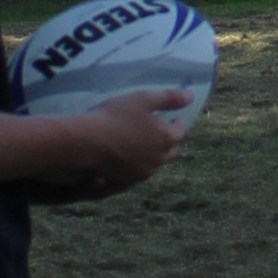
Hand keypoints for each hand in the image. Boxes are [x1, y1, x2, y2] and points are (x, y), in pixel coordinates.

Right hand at [43, 87, 193, 199]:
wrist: (86, 144)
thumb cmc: (115, 116)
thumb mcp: (143, 99)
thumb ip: (169, 97)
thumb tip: (191, 96)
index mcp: (166, 139)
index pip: (181, 131)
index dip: (177, 122)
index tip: (173, 117)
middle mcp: (159, 159)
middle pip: (170, 149)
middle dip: (167, 140)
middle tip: (158, 130)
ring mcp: (143, 173)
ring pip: (155, 162)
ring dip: (153, 152)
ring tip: (141, 142)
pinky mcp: (128, 182)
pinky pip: (139, 171)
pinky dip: (137, 162)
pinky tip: (126, 155)